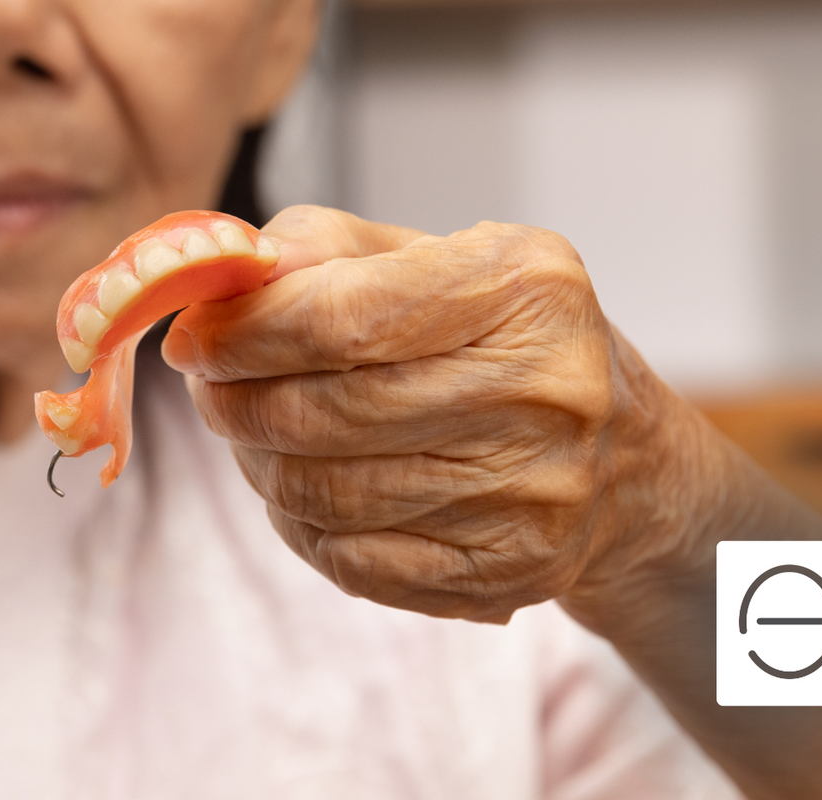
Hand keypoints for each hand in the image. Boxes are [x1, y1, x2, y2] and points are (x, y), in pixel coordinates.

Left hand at [162, 205, 682, 623]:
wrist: (630, 462)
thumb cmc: (504, 341)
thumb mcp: (434, 259)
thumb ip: (323, 250)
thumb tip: (222, 273)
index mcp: (523, 287)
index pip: (342, 318)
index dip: (244, 334)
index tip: (191, 338)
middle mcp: (544, 389)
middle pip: (322, 413)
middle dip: (234, 402)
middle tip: (206, 390)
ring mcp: (534, 491)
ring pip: (326, 493)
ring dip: (258, 464)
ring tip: (252, 435)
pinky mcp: (512, 570)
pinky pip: (353, 561)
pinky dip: (302, 526)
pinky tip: (303, 492)